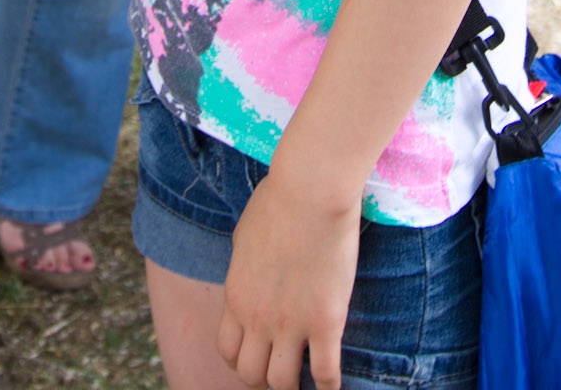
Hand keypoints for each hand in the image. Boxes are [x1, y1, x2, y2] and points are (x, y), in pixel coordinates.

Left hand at [218, 171, 360, 389]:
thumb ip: (243, 270)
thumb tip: (249, 283)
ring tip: (304, 381)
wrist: (309, 189)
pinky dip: (328, 389)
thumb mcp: (244, 237)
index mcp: (236, 296)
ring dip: (292, 386)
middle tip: (281, 371)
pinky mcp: (326, 322)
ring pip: (282, 383)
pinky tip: (332, 388)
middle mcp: (257, 318)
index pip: (228, 351)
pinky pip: (325, 374)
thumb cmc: (278, 201)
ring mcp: (291, 324)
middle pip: (251, 374)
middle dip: (263, 379)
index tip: (257, 357)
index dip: (241, 361)